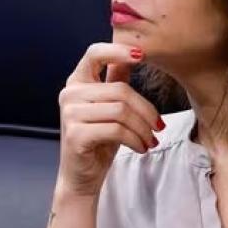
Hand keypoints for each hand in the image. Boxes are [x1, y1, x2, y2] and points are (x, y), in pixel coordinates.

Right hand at [54, 42, 163, 198]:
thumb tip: (135, 52)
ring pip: (120, 111)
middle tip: (158, 126)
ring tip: (150, 140)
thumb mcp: (111, 108)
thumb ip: (116, 81)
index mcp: (77, 82)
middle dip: (146, 110)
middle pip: (120, 90)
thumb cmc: (99, 141)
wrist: (82, 176)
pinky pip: (116, 130)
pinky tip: (141, 148)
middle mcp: (69, 94)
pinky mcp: (76, 134)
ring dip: (143, 128)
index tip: (142, 55)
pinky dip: (135, 140)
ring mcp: (70, 114)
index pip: (94, 54)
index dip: (118, 50)